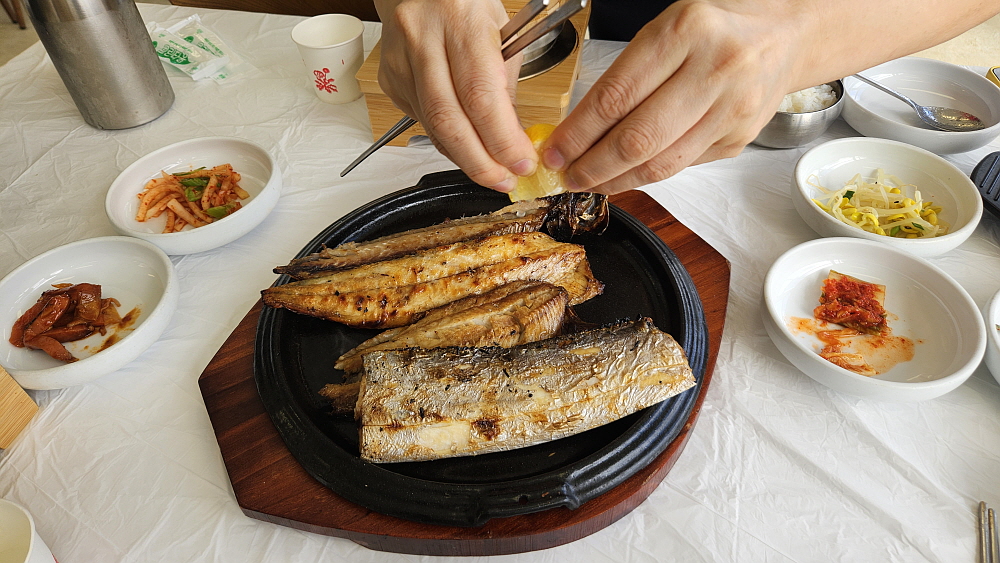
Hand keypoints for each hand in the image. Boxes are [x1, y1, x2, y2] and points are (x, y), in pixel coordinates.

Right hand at [374, 0, 536, 190]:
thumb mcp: (502, 33)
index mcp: (461, 22)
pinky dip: (446, 139)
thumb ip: (507, 87)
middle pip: (449, 120)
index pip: (480, 97)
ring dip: (464, 156)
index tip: (521, 163)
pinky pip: (421, 121)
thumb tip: (513, 142)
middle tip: (502, 180)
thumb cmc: (466, 5)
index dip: (501, 140)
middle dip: (479, 161)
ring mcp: (400, 61)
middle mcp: (424, 40)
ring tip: (489, 168)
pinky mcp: (389, 79)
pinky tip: (464, 141)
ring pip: (432, 127)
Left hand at [541, 0, 802, 194]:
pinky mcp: (738, 138)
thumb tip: (577, 131)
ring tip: (591, 182)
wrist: (783, 36)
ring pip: (661, 163)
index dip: (579, 132)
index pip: (617, 95)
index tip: (554, 152)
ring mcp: (731, 108)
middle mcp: (714, 69)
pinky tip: (626, 175)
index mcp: (685, 31)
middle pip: (638, 138)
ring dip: (617, 180)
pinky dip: (648, 175)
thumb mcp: (665, 30)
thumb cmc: (713, 29)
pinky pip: (682, 166)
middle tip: (568, 176)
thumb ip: (625, 75)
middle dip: (593, 166)